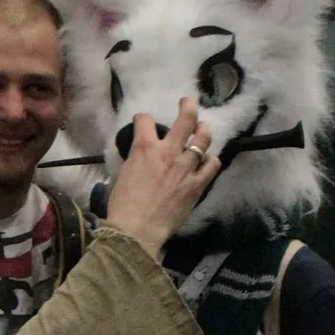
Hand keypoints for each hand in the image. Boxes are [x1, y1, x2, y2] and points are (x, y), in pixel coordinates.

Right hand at [105, 102, 219, 259]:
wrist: (136, 231)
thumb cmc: (123, 206)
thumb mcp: (123, 174)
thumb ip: (136, 160)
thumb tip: (141, 158)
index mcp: (144, 148)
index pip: (145, 120)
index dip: (143, 119)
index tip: (143, 122)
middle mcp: (168, 152)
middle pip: (185, 119)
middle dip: (188, 106)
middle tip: (188, 103)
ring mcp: (186, 167)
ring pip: (203, 139)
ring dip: (203, 130)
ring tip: (202, 128)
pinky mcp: (197, 185)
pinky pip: (212, 165)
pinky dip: (211, 160)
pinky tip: (208, 161)